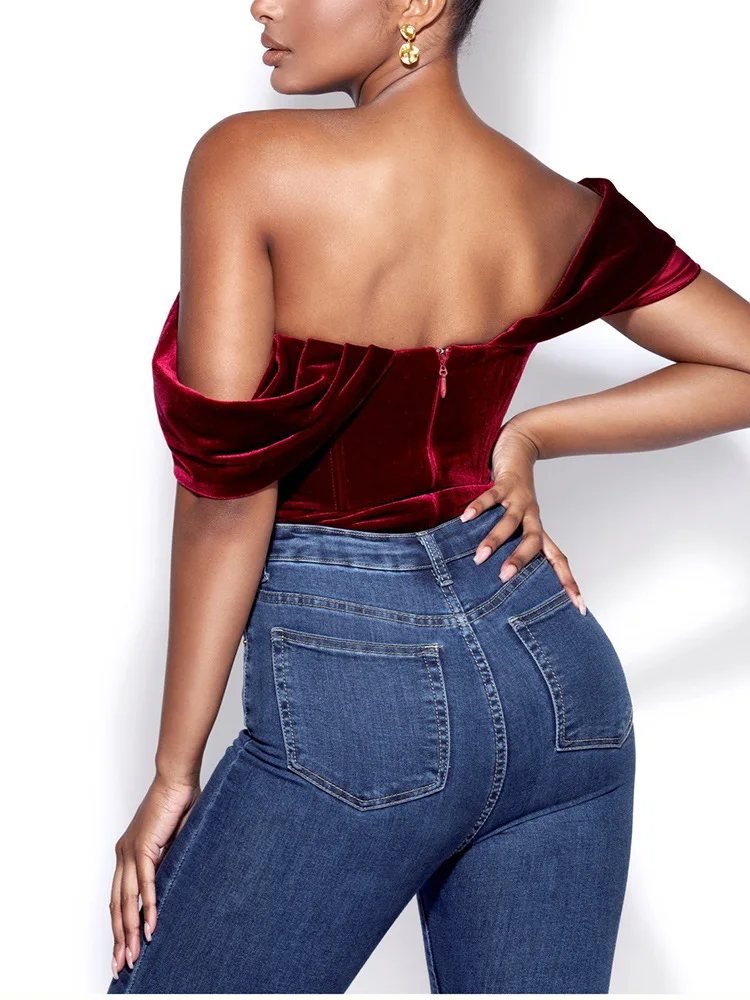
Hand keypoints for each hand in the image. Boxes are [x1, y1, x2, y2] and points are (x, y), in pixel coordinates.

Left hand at [109, 773, 200, 979]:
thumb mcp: (173, 840)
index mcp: (128, 852)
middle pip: (117, 905)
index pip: (118, 897)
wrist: (176, 778)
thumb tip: (173, 883)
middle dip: (119, 938)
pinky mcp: (144, 847)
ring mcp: (131, 851)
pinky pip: (145, 884)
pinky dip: (148, 908)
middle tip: (122, 964)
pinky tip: (150, 927)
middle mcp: (124, 854)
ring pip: (127, 900)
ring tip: (134, 955)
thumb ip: (168, 861)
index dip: (120, 925)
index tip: (123, 948)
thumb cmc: (178, 802)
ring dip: (130, 931)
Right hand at [460, 418, 585, 614]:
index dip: (568, 582)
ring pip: (510, 522)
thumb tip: (498, 576)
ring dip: (495, 539)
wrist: (520, 447)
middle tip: (503, 578)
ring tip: (480, 556)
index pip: (558, 560)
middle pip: (535, 542)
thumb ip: (510, 544)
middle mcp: (532, 516)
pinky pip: (491, 497)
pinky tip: (466, 518)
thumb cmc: (514, 493)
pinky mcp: (504, 484)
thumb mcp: (517, 521)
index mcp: (538, 529)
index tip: (579, 607)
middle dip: (521, 561)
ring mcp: (519, 499)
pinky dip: (479, 508)